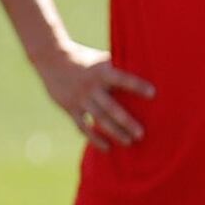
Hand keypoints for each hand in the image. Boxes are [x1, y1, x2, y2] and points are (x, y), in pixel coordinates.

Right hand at [32, 41, 154, 146]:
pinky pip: (83, 126)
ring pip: (98, 119)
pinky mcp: (70, 107)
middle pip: (110, 107)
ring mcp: (79, 98)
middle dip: (125, 121)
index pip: (122, 79)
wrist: (51, 57)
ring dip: (114, 132)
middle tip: (141, 134)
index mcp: (101, 72)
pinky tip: (107, 147)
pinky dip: (94, 138)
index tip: (153, 93)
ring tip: (129, 142)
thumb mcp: (100, 60)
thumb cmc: (85, 59)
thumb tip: (148, 70)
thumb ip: (119, 68)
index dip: (136, 85)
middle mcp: (90, 86)